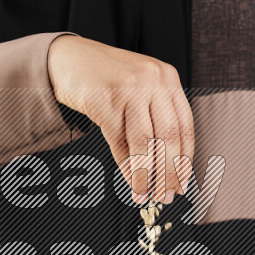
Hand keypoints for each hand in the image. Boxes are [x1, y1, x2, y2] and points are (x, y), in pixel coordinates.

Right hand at [48, 35, 193, 203]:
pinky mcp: (106, 99)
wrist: (68, 59)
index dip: (184, 159)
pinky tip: (130, 181)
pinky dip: (127, 166)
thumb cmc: (106, 80)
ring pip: (145, 142)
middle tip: (166, 195)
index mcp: (168, 78)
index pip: (185, 126)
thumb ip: (154, 120)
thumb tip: (164, 169)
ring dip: (146, 175)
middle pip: (169, 136)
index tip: (182, 183)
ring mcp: (130, 88)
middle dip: (169, 172)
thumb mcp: (138, 92)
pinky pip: (120, 141)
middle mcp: (153, 81)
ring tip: (145, 195)